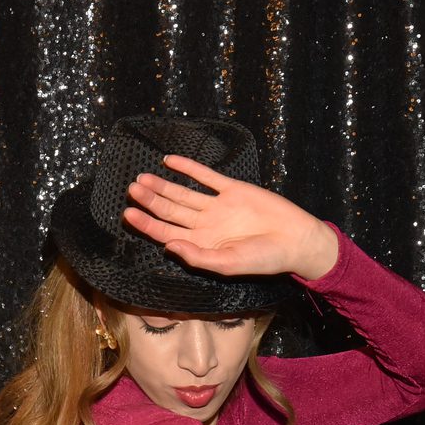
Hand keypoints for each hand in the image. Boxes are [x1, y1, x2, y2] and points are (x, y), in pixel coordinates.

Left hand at [122, 153, 338, 281]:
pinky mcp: (233, 189)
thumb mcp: (228, 264)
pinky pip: (206, 177)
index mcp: (201, 243)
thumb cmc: (264, 259)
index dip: (147, 223)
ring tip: (142, 178)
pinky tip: (169, 161)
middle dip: (150, 200)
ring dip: (163, 185)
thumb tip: (168, 246)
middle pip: (170, 210)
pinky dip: (188, 167)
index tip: (128, 214)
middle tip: (132, 189)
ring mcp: (218, 205)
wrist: (296, 240)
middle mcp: (205, 224)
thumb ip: (198, 257)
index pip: (166, 232)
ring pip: (183, 193)